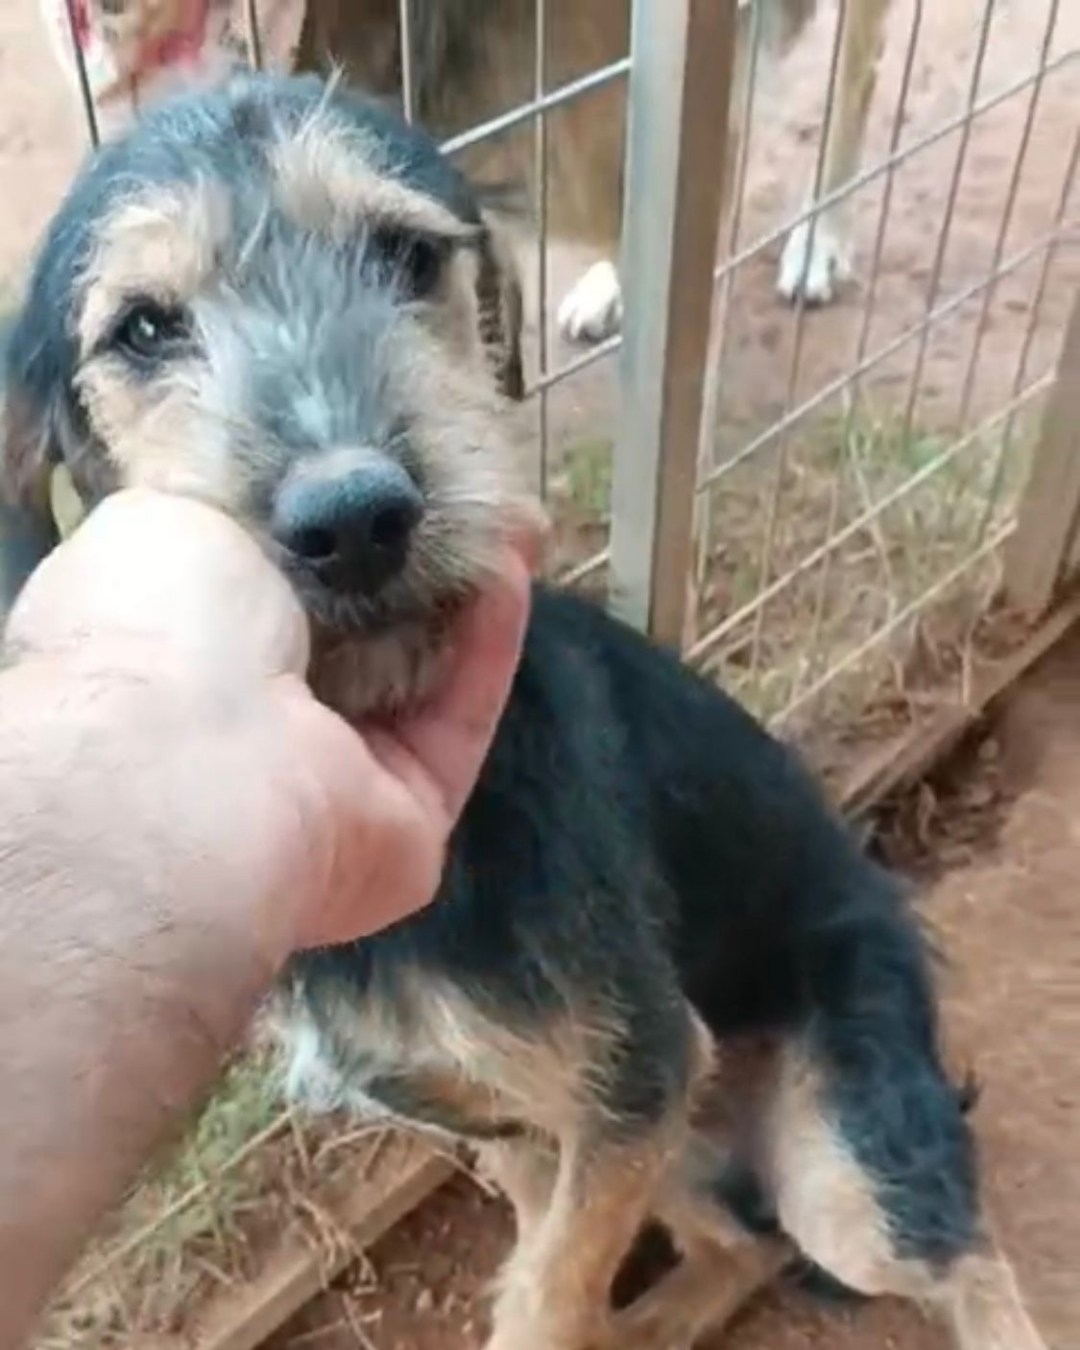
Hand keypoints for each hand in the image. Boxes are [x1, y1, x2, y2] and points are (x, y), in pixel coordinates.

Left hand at [3, 488, 534, 953]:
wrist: (198, 773)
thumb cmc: (161, 632)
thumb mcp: (165, 523)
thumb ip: (230, 509)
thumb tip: (282, 496)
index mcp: (173, 663)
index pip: (246, 594)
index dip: (310, 535)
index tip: (358, 482)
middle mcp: (247, 729)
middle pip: (344, 634)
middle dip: (398, 564)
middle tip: (449, 497)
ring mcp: (330, 780)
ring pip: (413, 674)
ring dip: (458, 592)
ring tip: (500, 512)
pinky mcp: (410, 816)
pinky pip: (459, 717)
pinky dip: (488, 642)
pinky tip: (510, 565)